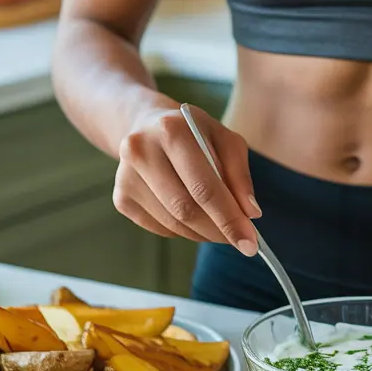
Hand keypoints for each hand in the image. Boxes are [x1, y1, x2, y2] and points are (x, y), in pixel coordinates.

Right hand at [112, 101, 260, 254]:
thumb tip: (250, 214)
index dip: (229, 219)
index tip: (250, 244)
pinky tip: (192, 215)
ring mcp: (126, 177)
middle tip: (240, 240)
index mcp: (171, 130)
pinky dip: (184, 230)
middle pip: (185, 210)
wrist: (147, 126)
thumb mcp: (225, 140)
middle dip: (218, 231)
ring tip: (219, 225)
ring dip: (203, 233)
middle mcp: (141, 151)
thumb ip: (240, 175)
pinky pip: (161, 229)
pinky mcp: (121, 198)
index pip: (204, 187)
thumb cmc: (195, 135)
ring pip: (173, 224)